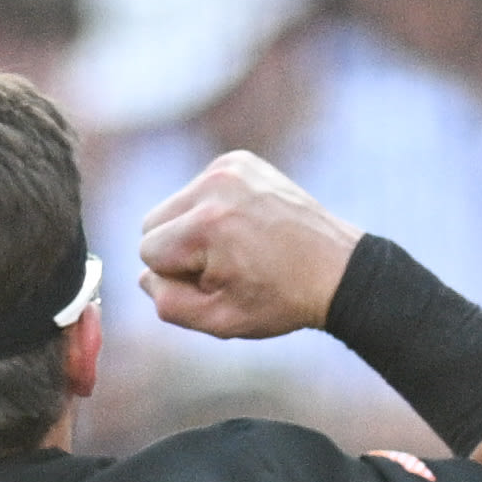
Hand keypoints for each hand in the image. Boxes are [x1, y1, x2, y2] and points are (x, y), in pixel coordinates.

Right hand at [139, 151, 360, 342]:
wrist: (337, 270)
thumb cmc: (280, 300)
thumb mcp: (220, 321)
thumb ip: (168, 303)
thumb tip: (145, 275)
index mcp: (206, 225)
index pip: (147, 251)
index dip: (176, 276)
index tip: (217, 282)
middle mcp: (214, 185)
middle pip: (152, 222)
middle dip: (179, 250)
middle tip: (226, 267)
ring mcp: (229, 166)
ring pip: (173, 205)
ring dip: (193, 230)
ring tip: (236, 247)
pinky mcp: (240, 160)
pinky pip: (198, 188)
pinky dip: (213, 209)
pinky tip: (244, 226)